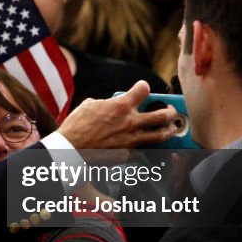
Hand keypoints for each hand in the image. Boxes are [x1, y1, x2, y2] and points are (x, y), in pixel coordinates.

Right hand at [59, 80, 178, 148]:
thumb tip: (111, 104)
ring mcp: (131, 139)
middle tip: (169, 111)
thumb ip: (106, 103)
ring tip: (171, 129)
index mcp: (121, 105)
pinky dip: (149, 147)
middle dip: (170, 111)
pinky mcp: (128, 154)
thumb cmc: (76, 126)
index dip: (144, 87)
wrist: (70, 149)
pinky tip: (150, 145)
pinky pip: (145, 150)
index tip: (143, 89)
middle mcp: (130, 122)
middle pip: (163, 115)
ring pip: (161, 135)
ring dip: (169, 130)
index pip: (144, 89)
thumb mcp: (90, 105)